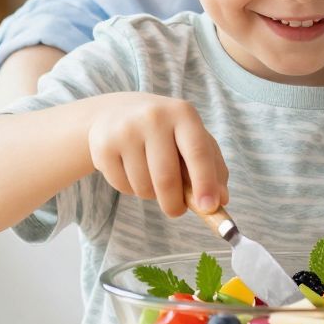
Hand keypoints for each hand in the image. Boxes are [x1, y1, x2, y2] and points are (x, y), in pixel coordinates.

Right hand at [87, 94, 228, 216]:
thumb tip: (221, 200)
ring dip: (152, 195)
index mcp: (183, 113)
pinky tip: (132, 170)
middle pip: (166, 177)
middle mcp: (153, 117)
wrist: (116, 112)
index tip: (209, 208)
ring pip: (144, 186)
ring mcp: (125, 130)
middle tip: (177, 210)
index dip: (205, 182)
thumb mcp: (192, 138)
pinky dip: (131, 189)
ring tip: (152, 177)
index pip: (198, 151)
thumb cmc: (166, 132)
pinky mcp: (103, 146)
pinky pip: (123, 186)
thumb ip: (213, 168)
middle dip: (175, 204)